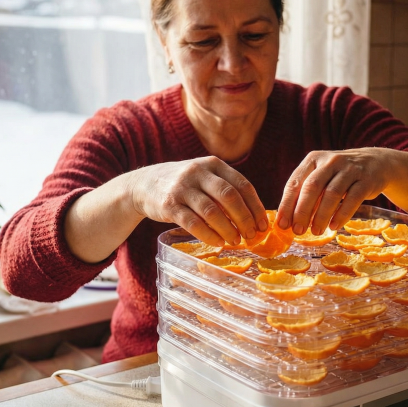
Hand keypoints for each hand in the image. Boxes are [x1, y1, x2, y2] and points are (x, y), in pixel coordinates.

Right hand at [128, 156, 268, 245]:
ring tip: (236, 241)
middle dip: (244, 218)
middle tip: (252, 235)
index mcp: (213, 164)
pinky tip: (218, 242)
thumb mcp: (204, 177)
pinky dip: (208, 235)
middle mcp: (198, 172)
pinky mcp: (169, 205)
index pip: (242, 184)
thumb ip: (225, 190)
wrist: (144, 184)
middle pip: (229, 196)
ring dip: (227, 229)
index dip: (255, 206)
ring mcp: (182, 188)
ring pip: (211, 211)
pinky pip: (193, 223)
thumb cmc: (184, 185)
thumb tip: (254, 217)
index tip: (263, 224)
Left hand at [276, 148, 395, 234]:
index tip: (282, 224)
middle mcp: (330, 161)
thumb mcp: (321, 176)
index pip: (295, 182)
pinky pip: (352, 199)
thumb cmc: (340, 175)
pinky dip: (342, 215)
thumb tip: (289, 221)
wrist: (375, 163)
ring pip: (332, 194)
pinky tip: (334, 226)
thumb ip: (306, 193)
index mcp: (314, 159)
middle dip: (303, 211)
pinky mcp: (366, 180)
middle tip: (298, 231)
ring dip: (322, 216)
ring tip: (316, 231)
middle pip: (312, 187)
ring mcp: (350, 169)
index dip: (287, 205)